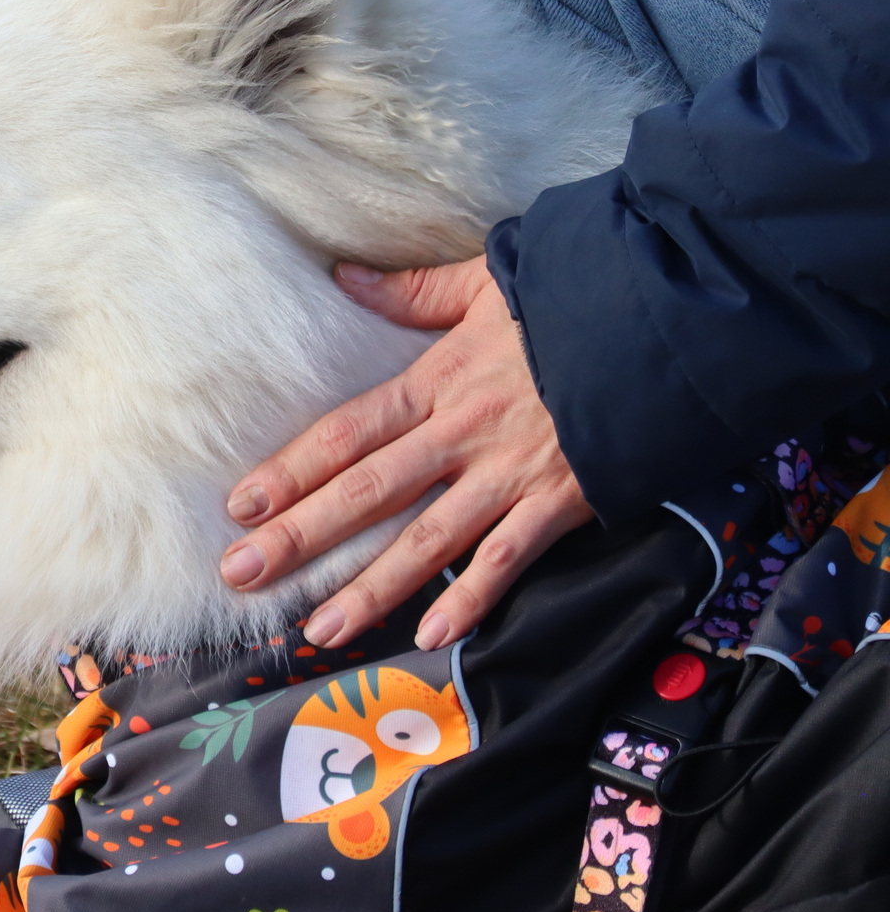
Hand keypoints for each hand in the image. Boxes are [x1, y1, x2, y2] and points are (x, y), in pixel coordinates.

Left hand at [218, 256, 592, 650]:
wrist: (669, 319)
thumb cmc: (573, 297)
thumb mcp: (484, 281)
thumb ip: (410, 291)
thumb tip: (342, 275)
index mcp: (437, 380)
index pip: (346, 432)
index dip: (291, 471)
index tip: (240, 506)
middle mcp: (462, 432)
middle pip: (367, 492)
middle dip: (301, 537)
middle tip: (242, 575)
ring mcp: (510, 472)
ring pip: (426, 540)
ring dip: (369, 588)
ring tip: (318, 629)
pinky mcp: (561, 501)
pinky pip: (508, 559)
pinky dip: (470, 598)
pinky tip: (430, 636)